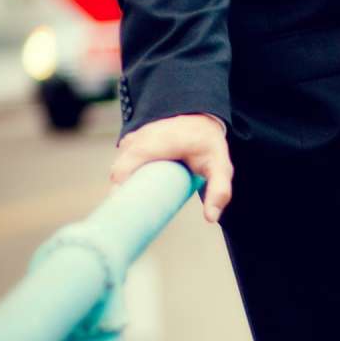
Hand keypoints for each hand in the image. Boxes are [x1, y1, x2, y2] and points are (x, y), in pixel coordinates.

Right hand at [111, 115, 233, 223]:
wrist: (201, 121)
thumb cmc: (209, 146)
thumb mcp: (220, 168)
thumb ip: (219, 191)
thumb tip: (210, 219)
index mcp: (161, 142)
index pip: (131, 161)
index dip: (120, 182)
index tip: (119, 204)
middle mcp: (144, 136)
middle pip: (120, 166)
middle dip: (119, 191)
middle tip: (124, 215)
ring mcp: (136, 136)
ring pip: (119, 163)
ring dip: (120, 185)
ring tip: (126, 208)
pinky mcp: (133, 140)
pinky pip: (120, 159)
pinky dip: (121, 175)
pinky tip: (125, 193)